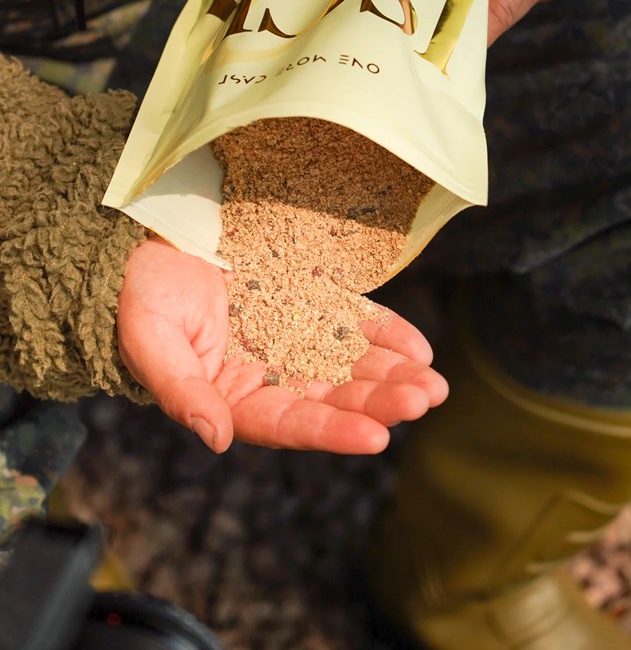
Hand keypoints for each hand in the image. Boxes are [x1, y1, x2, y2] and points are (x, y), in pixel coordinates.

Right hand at [117, 236, 446, 454]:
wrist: (151, 247)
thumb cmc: (142, 297)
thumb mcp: (151, 342)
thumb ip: (182, 391)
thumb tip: (215, 438)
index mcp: (235, 398)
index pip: (290, 424)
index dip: (332, 430)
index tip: (375, 437)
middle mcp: (273, 376)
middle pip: (334, 398)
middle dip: (380, 403)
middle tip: (422, 401)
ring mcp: (295, 340)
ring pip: (353, 366)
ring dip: (394, 376)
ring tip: (434, 384)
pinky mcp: (310, 303)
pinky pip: (355, 323)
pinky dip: (386, 334)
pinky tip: (418, 348)